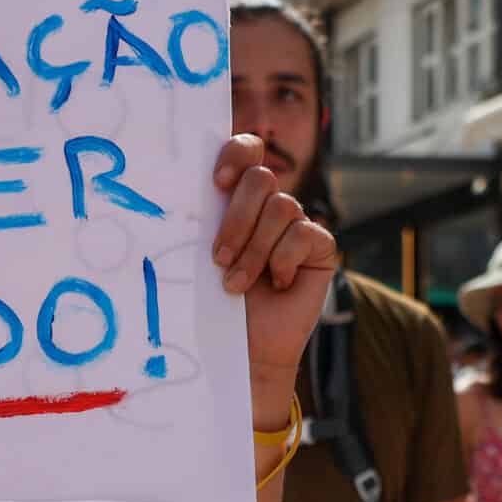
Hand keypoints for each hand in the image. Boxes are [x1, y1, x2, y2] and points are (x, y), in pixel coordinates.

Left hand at [209, 135, 339, 398]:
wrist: (244, 351)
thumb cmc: (215, 305)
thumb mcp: (202, 258)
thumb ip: (203, 222)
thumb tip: (181, 194)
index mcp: (238, 198)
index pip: (246, 151)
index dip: (236, 154)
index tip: (217, 183)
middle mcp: (269, 206)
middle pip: (261, 178)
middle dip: (237, 218)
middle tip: (218, 257)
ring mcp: (297, 225)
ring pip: (282, 207)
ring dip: (254, 249)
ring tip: (236, 284)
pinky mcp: (320, 248)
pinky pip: (304, 235)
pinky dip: (283, 261)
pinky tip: (276, 286)